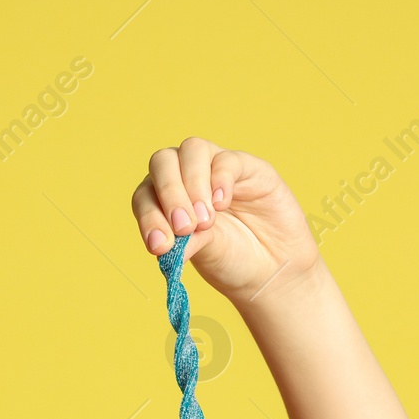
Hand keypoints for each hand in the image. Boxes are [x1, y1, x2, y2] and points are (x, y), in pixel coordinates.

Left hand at [131, 137, 321, 303]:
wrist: (273, 269)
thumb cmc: (233, 261)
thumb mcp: (204, 255)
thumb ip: (184, 243)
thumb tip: (163, 244)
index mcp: (167, 200)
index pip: (145, 195)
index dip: (148, 216)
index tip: (160, 245)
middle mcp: (187, 177)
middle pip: (163, 161)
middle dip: (169, 193)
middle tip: (184, 227)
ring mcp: (216, 168)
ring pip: (192, 149)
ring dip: (192, 183)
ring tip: (206, 220)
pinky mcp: (248, 167)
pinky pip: (227, 159)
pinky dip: (220, 179)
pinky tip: (222, 204)